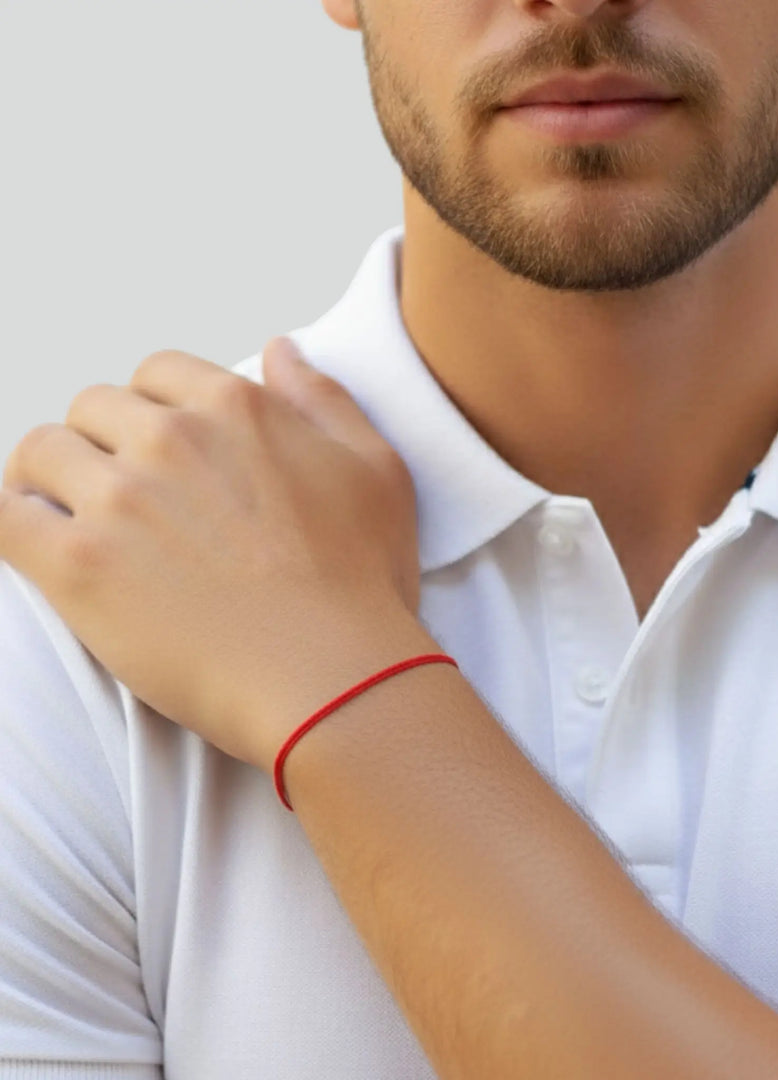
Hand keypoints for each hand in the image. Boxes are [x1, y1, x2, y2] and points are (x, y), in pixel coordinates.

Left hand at [0, 337, 423, 772]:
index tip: (166, 448)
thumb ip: (323, 399)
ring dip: (52, 478)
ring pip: (41, 452)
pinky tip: (41, 542)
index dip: (157, 407)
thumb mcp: (377, 471)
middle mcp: (171, 437)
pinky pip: (4, 516)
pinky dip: (13, 519)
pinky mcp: (77, 564)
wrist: (333, 674)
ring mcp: (119, 497)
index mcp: (238, 408)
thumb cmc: (362, 583)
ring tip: (75, 517)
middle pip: (95, 408)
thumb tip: (280, 349)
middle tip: (128, 495)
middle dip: (106, 442)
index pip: (159, 373)